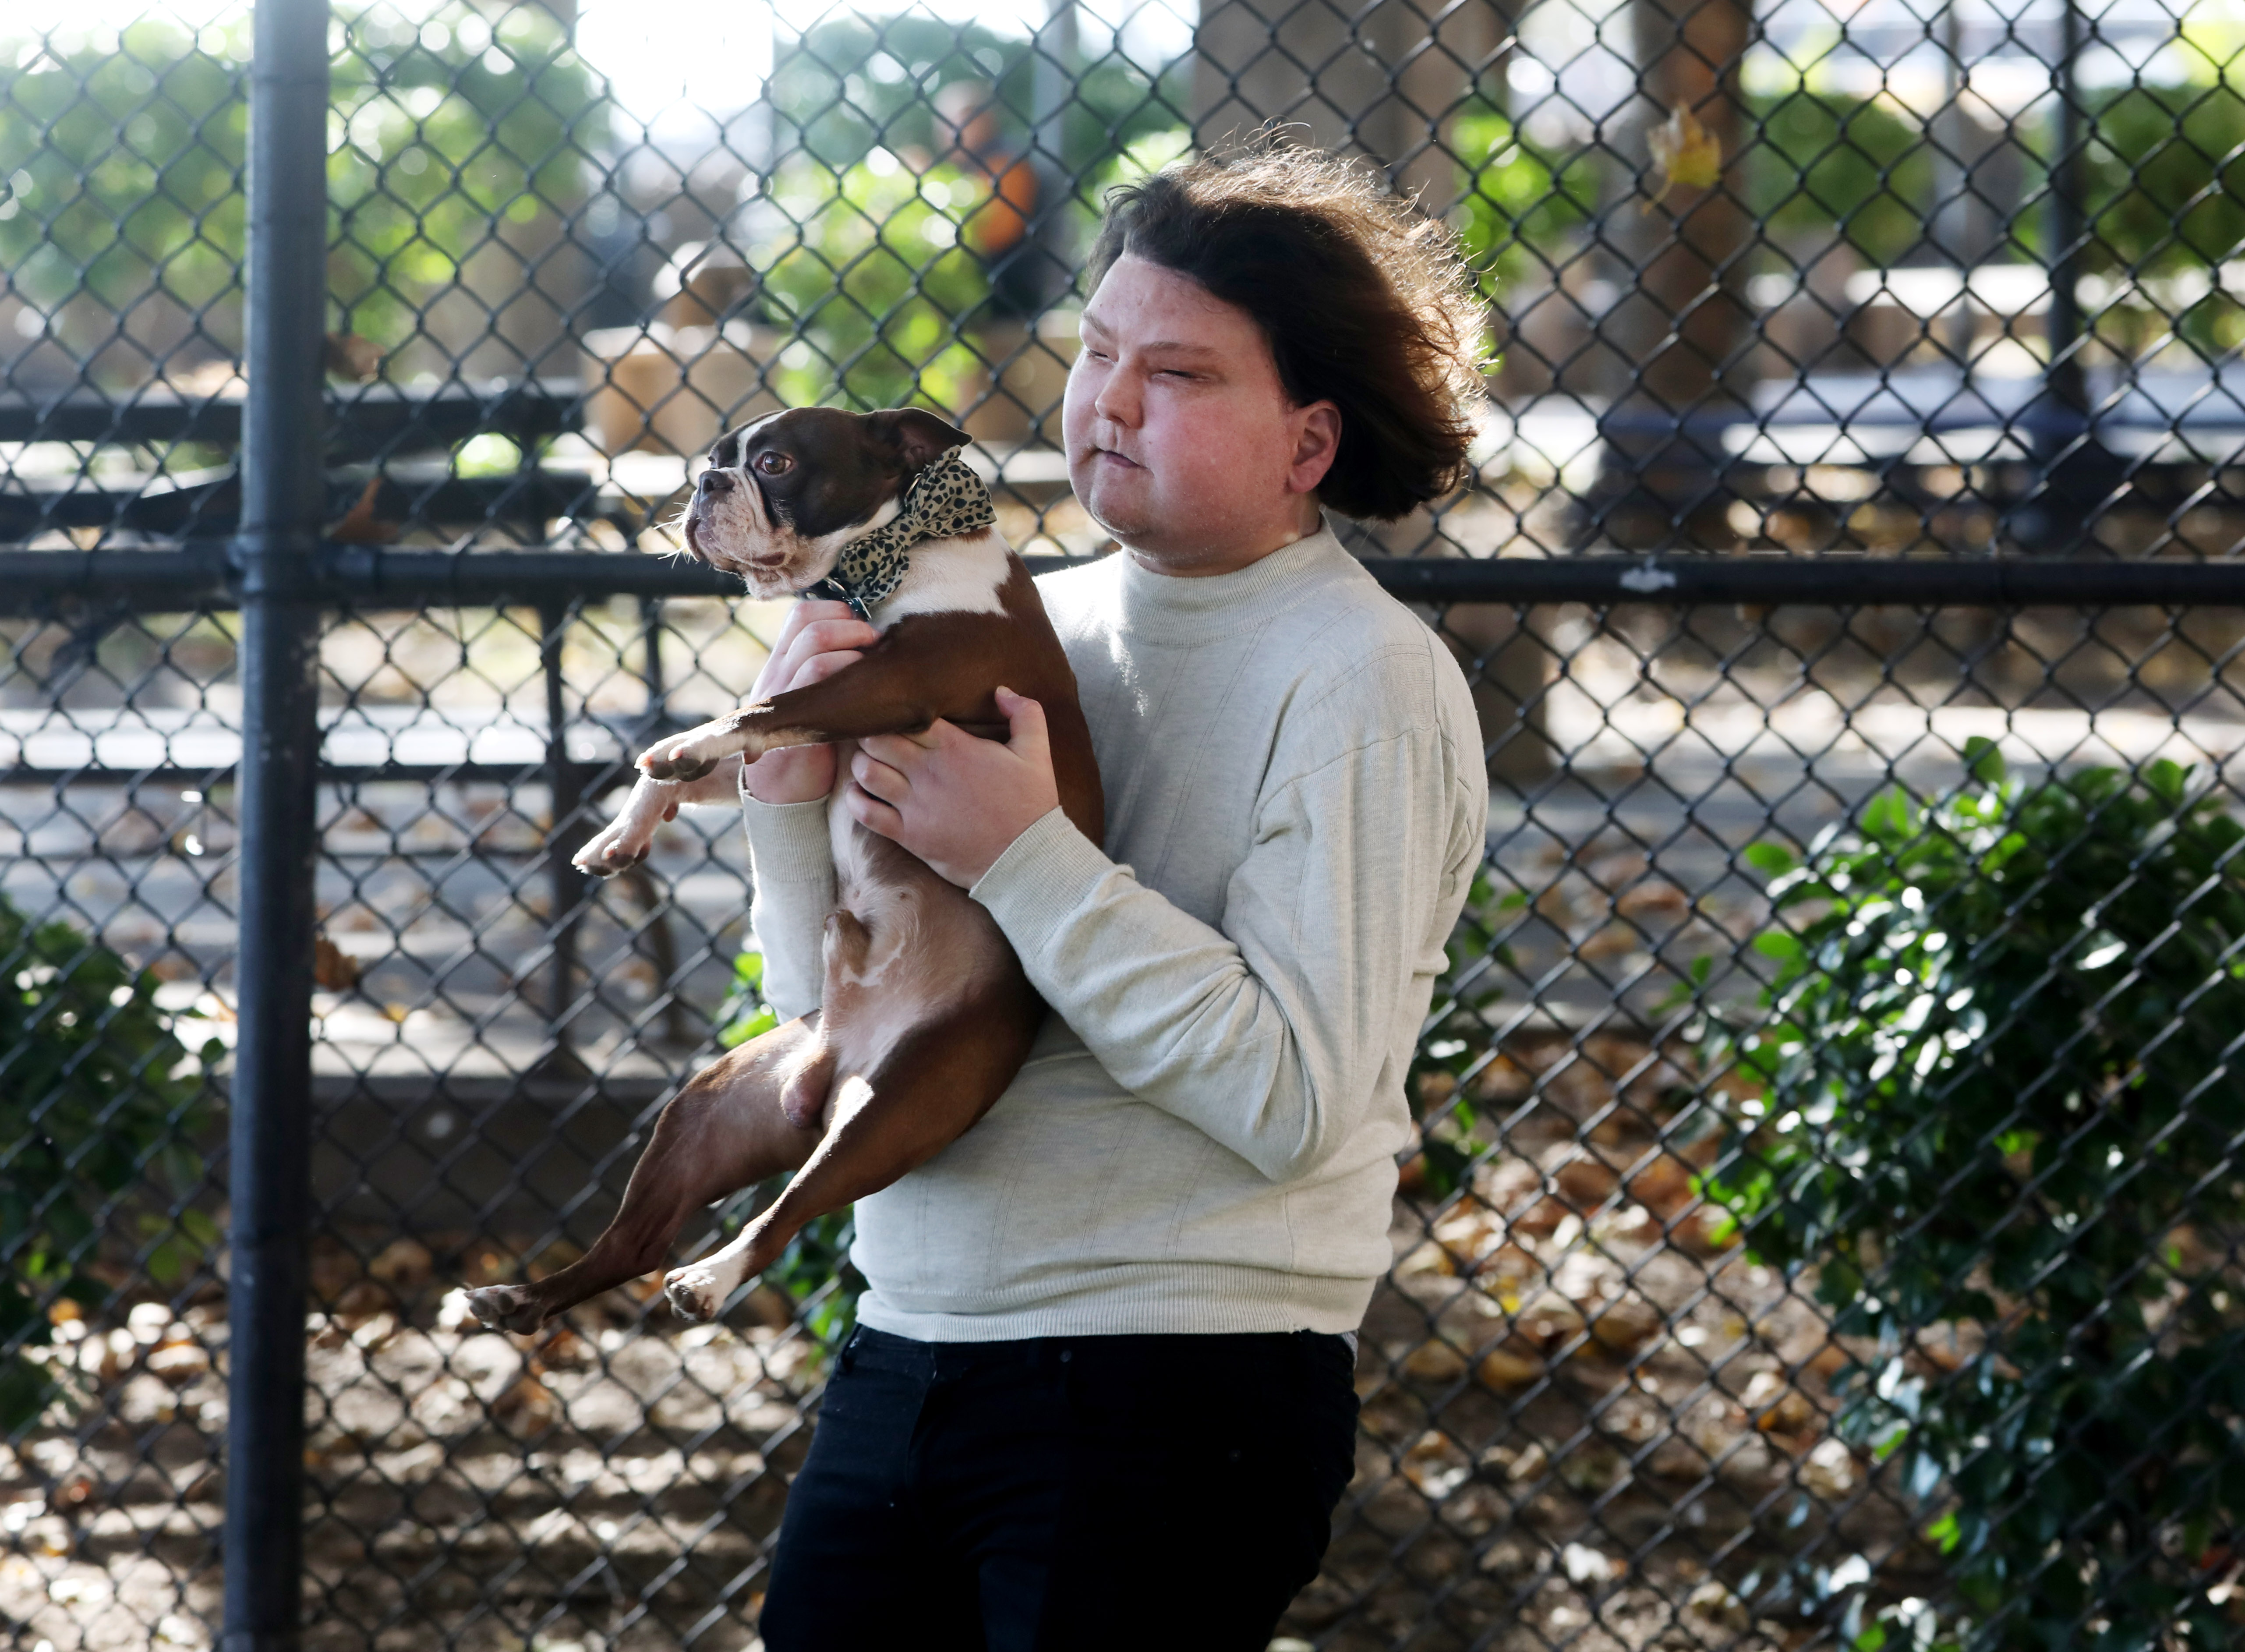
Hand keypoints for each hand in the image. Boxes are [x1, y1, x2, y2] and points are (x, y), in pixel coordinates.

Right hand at [740, 600, 879, 804]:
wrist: (783, 794)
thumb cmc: (811, 744)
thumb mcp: (814, 702)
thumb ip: (829, 674)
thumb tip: (871, 648)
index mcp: (781, 665)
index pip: (801, 615)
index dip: (834, 611)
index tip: (860, 627)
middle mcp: (777, 672)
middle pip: (810, 622)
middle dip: (850, 624)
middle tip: (874, 642)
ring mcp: (783, 692)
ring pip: (816, 643)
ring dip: (853, 644)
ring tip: (874, 663)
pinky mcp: (794, 714)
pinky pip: (818, 673)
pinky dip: (847, 670)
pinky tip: (868, 688)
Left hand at [847, 687, 1060, 886]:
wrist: (1026, 859)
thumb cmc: (1031, 804)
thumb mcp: (1037, 752)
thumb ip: (1024, 713)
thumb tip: (1001, 690)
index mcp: (955, 747)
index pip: (907, 717)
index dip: (897, 711)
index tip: (898, 714)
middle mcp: (929, 773)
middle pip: (877, 740)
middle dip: (871, 734)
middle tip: (877, 737)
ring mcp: (915, 805)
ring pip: (866, 772)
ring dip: (861, 764)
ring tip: (869, 762)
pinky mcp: (909, 835)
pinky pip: (866, 813)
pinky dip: (856, 800)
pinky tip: (861, 794)